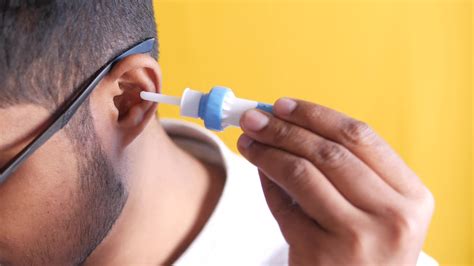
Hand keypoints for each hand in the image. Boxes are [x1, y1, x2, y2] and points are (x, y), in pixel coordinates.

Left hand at [237, 98, 433, 264]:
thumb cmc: (367, 248)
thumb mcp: (377, 210)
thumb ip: (348, 170)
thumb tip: (287, 123)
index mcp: (413, 197)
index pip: (360, 136)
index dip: (316, 114)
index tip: (283, 104)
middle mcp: (391, 217)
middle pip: (328, 152)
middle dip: (284, 128)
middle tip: (254, 117)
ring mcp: (357, 238)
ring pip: (301, 173)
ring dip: (267, 151)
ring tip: (248, 140)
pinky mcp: (321, 255)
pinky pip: (284, 207)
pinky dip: (267, 186)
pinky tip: (260, 173)